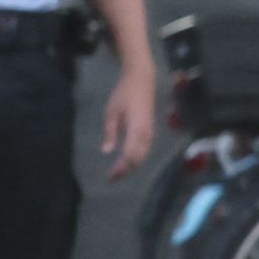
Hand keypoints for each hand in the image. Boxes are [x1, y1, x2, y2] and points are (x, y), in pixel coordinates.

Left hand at [102, 59, 159, 179]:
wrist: (142, 80)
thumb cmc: (124, 94)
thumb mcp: (111, 112)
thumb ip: (110, 132)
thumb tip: (107, 151)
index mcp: (136, 128)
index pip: (130, 153)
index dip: (122, 167)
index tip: (111, 175)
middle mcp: (147, 132)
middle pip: (139, 157)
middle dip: (127, 170)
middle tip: (113, 178)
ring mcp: (151, 131)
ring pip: (144, 154)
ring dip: (132, 165)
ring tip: (119, 173)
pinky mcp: (151, 130)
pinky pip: (146, 149)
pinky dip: (137, 158)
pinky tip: (128, 162)